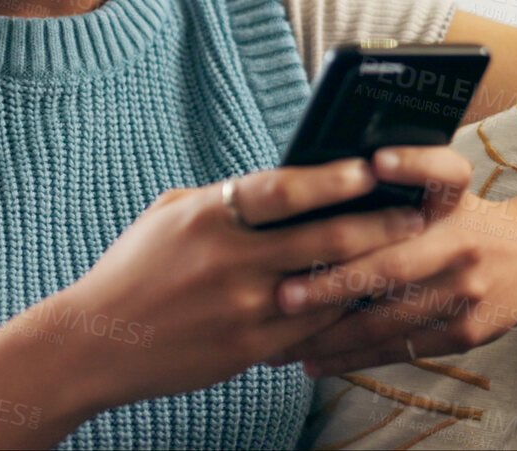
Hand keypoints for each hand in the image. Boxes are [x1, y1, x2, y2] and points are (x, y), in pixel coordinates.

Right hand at [15, 158, 428, 413]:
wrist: (97, 343)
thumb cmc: (133, 270)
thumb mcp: (168, 217)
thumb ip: (222, 199)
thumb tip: (280, 183)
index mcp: (208, 215)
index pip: (282, 187)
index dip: (331, 176)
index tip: (372, 166)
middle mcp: (229, 260)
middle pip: (323, 238)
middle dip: (379, 225)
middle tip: (419, 214)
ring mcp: (242, 308)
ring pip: (328, 287)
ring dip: (375, 271)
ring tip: (412, 258)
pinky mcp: (249, 348)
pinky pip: (313, 329)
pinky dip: (345, 313)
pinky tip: (373, 302)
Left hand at [261, 145, 516, 377]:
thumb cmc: (468, 216)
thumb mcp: (449, 184)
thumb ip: (409, 173)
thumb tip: (346, 167)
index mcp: (456, 199)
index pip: (442, 171)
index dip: (412, 164)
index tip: (374, 162)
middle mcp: (463, 243)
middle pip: (395, 264)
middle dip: (334, 284)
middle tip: (284, 295)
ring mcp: (467, 293)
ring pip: (389, 319)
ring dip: (331, 335)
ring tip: (281, 343)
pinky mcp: (466, 333)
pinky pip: (401, 349)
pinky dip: (355, 358)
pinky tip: (316, 362)